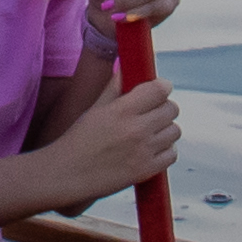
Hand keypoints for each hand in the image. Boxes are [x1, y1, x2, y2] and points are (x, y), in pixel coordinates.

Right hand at [42, 76, 180, 207]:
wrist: (67, 174)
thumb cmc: (78, 140)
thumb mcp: (95, 109)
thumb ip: (114, 86)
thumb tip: (125, 67)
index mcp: (122, 110)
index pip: (160, 89)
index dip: (162, 87)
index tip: (157, 90)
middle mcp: (136, 129)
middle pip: (172, 109)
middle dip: (163, 107)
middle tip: (151, 113)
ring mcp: (144, 151)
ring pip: (175, 131)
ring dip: (165, 129)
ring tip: (149, 132)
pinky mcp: (147, 170)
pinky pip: (172, 154)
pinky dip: (165, 150)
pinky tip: (151, 149)